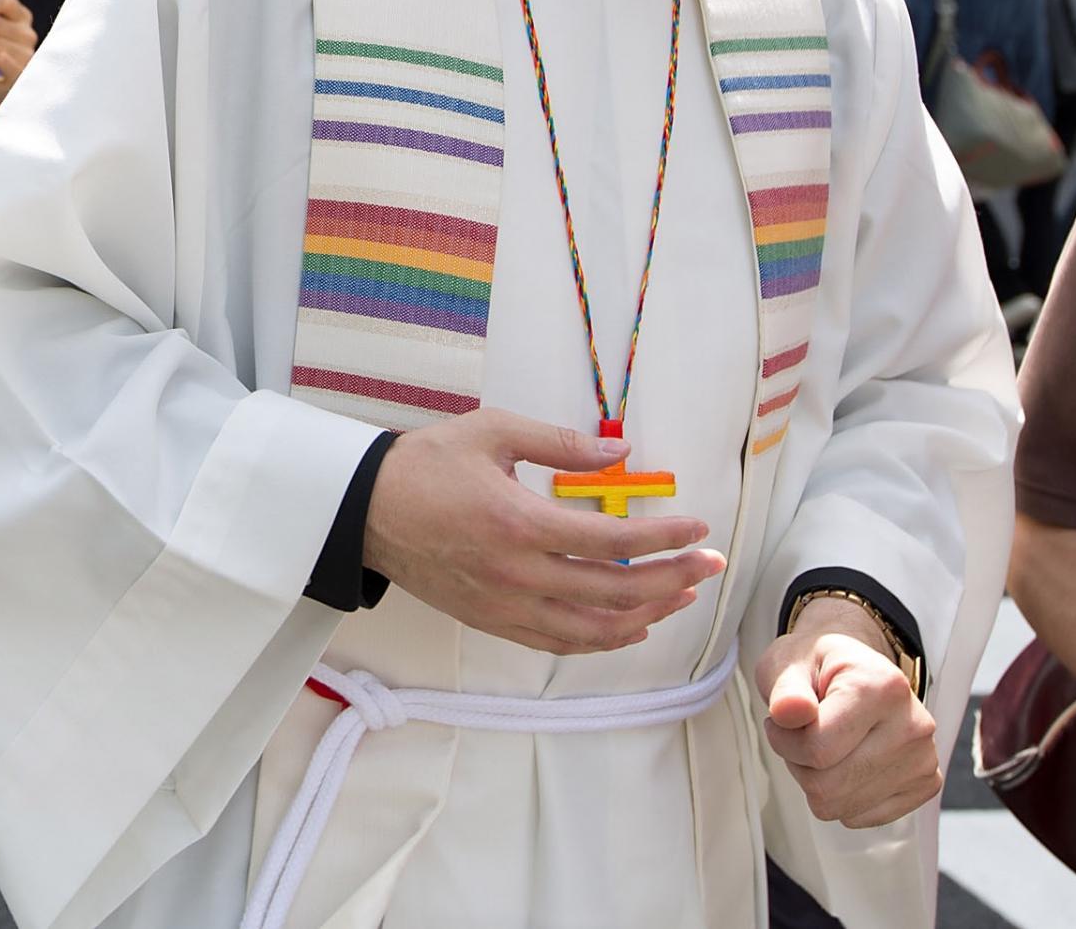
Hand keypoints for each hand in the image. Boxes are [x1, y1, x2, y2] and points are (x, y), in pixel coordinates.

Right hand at [362, 410, 722, 655]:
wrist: (366, 510)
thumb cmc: (427, 463)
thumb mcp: (491, 432)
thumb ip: (559, 442)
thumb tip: (620, 451)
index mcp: (520, 523)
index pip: (614, 540)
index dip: (665, 537)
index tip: (698, 528)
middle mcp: (518, 574)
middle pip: (615, 591)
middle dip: (673, 578)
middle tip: (709, 564)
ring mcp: (505, 605)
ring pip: (593, 629)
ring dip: (646, 615)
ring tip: (680, 596)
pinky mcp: (492, 622)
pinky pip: (559, 642)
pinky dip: (602, 640)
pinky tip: (628, 625)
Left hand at [758, 601, 939, 827]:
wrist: (854, 670)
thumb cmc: (817, 668)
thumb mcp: (787, 664)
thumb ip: (784, 690)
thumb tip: (788, 711)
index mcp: (881, 687)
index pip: (818, 749)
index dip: (782, 741)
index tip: (780, 721)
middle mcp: (913, 724)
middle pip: (829, 785)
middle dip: (798, 765)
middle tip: (800, 735)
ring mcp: (924, 758)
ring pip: (843, 806)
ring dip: (818, 782)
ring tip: (823, 745)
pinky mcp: (926, 784)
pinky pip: (863, 817)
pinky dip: (842, 797)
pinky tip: (844, 762)